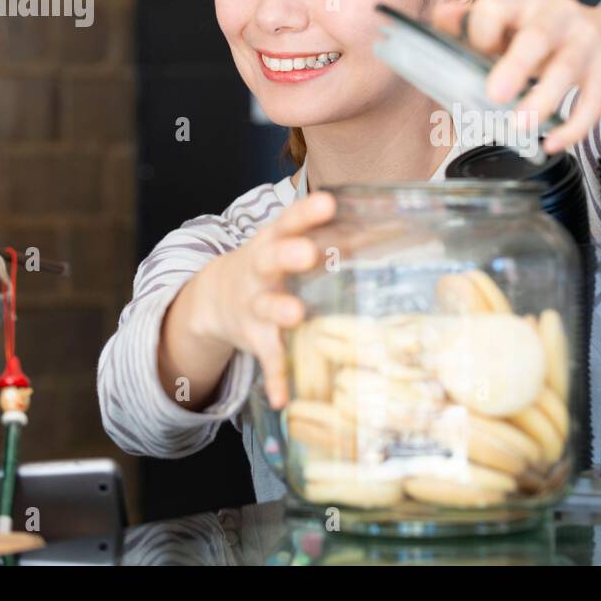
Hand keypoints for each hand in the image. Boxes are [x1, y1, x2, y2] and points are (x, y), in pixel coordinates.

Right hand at [185, 191, 335, 408]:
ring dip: (281, 311)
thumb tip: (386, 228)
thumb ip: (329, 237)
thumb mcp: (287, 244)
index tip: (328, 202)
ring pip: (267, 307)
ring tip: (296, 315)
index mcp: (272, 242)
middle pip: (270, 259)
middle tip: (309, 253)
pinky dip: (276, 378)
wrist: (214, 297)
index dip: (307, 212)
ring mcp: (254, 305)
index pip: (288, 221)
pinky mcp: (254, 338)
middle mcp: (260, 271)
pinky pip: (267, 358)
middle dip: (289, 255)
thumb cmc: (270, 265)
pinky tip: (283, 398)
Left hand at [429, 0, 600, 153]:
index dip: (479, 34)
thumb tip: (442, 18)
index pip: (495, 8)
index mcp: (523, 1)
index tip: (472, 58)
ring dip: (544, 98)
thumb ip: (474, 22)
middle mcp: (557, 13)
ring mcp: (586, 39)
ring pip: (567, 67)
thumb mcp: (514, 23)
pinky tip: (555, 141)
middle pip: (537, 35)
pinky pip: (593, 100)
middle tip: (495, 94)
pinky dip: (574, 125)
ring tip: (523, 125)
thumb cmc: (552, 34)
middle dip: (516, 64)